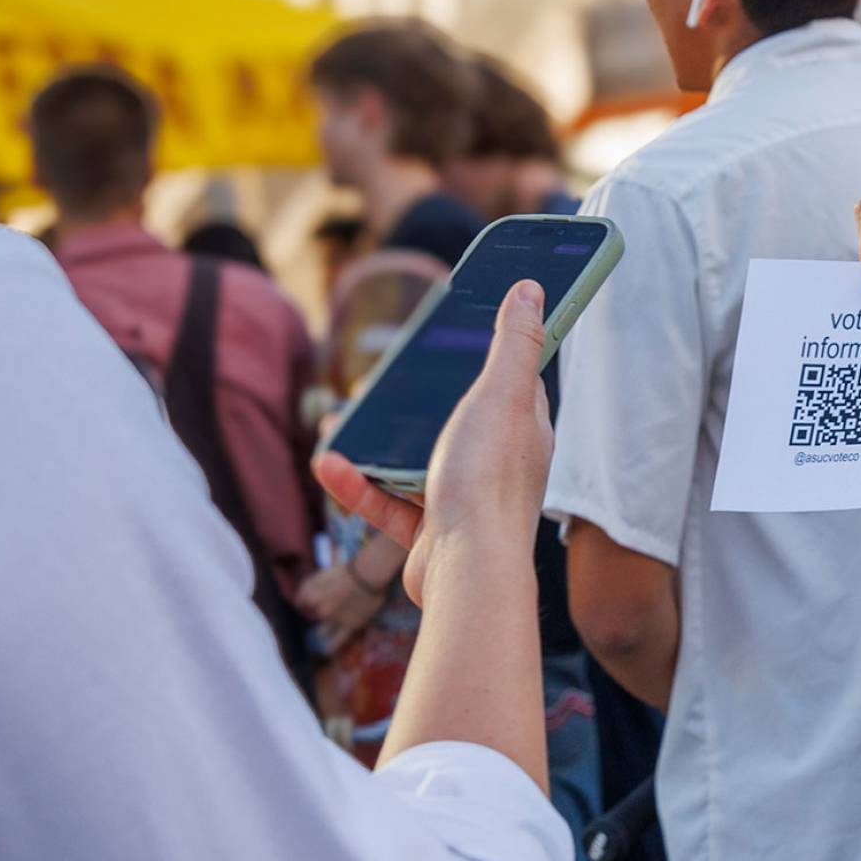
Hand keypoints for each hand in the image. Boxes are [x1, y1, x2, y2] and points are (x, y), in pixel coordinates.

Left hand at [296, 562, 388, 642]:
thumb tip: (300, 598)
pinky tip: (327, 651)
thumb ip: (308, 585)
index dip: (303, 600)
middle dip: (316, 613)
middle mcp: (321, 611)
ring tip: (324, 631)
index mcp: (312, 596)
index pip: (300, 601)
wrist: (367, 575)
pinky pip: (338, 641)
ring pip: (323, 631)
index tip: (305, 601)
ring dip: (323, 630)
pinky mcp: (350, 626)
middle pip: (313, 616)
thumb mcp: (322, 573)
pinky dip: (331, 647)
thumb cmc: (346, 570)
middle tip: (326, 608)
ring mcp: (335, 621)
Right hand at [313, 280, 554, 608]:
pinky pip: (387, 503)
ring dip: (375, 442)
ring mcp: (463, 501)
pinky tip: (329, 465)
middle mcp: (497, 466)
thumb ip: (513, 343)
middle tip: (380, 382)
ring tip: (341, 419)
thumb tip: (531, 288)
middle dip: (415, 402)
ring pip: (414, 462)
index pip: (513, 384)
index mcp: (523, 432)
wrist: (466, 572)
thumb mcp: (500, 395)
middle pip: (456, 422)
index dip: (489, 358)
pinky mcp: (430, 535)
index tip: (456, 337)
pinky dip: (358, 485)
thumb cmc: (488, 481)